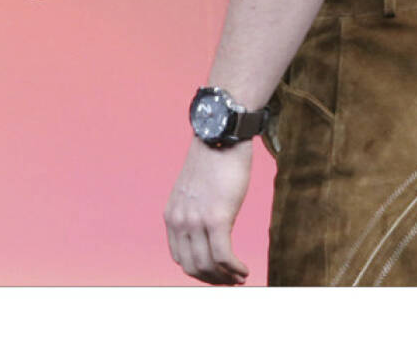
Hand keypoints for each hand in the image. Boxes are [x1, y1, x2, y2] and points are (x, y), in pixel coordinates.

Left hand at [164, 137, 251, 284]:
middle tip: (231, 281)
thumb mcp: (195, 192)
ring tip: (240, 277)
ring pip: (208, 266)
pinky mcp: (217, 217)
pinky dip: (235, 269)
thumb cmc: (214, 160)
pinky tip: (244, 270)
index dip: (200, 272)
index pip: (179, 258)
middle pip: (193, 267)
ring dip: (226, 277)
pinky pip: (223, 256)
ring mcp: (196, 220)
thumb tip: (208, 237)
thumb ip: (194, 214)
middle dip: (213, 279)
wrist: (221, 135)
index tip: (217, 274)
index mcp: (171, 215)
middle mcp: (179, 220)